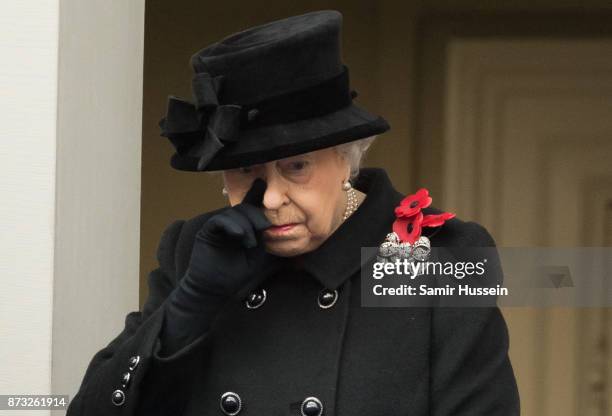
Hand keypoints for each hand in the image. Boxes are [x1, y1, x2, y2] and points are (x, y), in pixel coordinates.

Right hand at [159, 178, 282, 356]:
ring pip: (234, 213)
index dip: (256, 194)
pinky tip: (239, 236)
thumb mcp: (257, 257)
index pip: (249, 207)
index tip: (263, 181)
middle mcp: (229, 224)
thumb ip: (265, 242)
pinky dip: (231, 225)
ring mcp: (217, 227)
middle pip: (244, 208)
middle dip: (256, 216)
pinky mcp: (207, 232)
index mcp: (240, 227)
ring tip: (250, 243)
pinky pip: (220, 221)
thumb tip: (283, 233)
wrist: (213, 290)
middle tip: (263, 229)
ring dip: (246, 225)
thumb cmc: (234, 276)